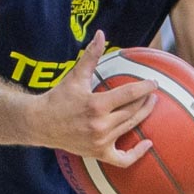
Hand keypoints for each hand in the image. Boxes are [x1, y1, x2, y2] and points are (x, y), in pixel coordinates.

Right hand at [45, 30, 157, 166]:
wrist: (40, 124)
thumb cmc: (58, 98)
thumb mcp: (75, 76)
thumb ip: (91, 55)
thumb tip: (101, 34)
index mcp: (96, 105)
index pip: (128, 94)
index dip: (145, 87)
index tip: (154, 83)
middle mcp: (100, 125)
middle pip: (133, 111)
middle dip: (146, 100)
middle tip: (153, 92)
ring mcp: (100, 141)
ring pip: (130, 128)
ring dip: (144, 116)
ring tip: (150, 104)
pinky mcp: (98, 153)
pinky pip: (123, 159)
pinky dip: (137, 153)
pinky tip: (147, 144)